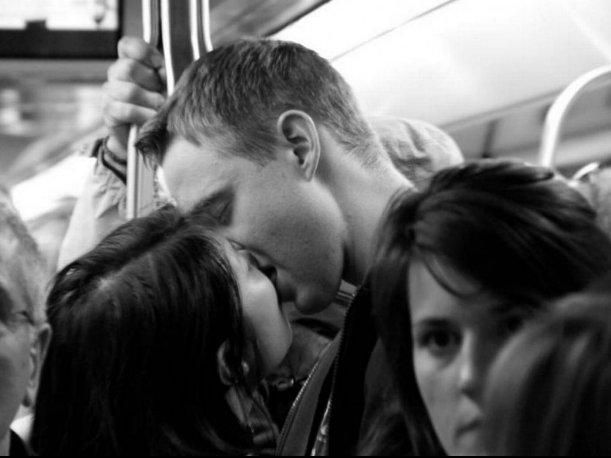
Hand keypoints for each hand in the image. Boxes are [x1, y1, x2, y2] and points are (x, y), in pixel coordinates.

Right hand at [102, 36, 166, 159]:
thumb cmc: (164, 107)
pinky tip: (152, 119)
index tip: (160, 66)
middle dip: (150, 83)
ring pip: (127, 90)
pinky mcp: (109, 113)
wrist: (150, 138)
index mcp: (132, 62)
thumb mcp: (170, 86)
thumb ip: (167, 73)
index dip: (143, 53)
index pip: (128, 46)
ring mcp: (110, 93)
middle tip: (162, 95)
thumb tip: (164, 70)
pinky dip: (143, 115)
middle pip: (127, 67)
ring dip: (150, 101)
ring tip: (160, 109)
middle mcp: (117, 74)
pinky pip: (124, 110)